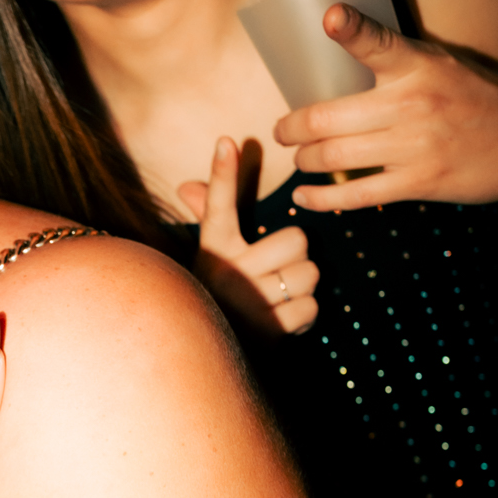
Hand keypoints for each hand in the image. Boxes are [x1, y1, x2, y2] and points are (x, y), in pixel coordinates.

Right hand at [178, 137, 318, 337]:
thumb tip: (186, 187)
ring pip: (309, 273)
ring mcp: (247, 301)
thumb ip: (209, 219)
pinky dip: (303, 316)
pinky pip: (311, 306)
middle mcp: (226, 272)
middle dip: (296, 258)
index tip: (227, 140)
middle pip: (297, 240)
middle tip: (274, 274)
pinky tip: (281, 321)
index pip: (219, 206)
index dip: (222, 172)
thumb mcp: (212, 260)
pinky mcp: (268, 331)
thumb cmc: (220, 297)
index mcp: (214, 249)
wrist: (209, 357)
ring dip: (302, 289)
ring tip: (277, 300)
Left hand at [280, 5, 497, 214]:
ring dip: (304, 160)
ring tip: (299, 158)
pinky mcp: (419, 182)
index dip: (351, 27)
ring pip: (334, 156)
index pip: (379, 42)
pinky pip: (356, 194)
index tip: (330, 17)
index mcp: (419, 65)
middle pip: (328, 117)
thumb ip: (398, 63)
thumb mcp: (444, 64)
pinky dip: (322, 199)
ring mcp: (414, 146)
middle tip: (283, 130)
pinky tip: (303, 197)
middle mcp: (413, 104)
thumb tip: (344, 54)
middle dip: (292, 127)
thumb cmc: (478, 97)